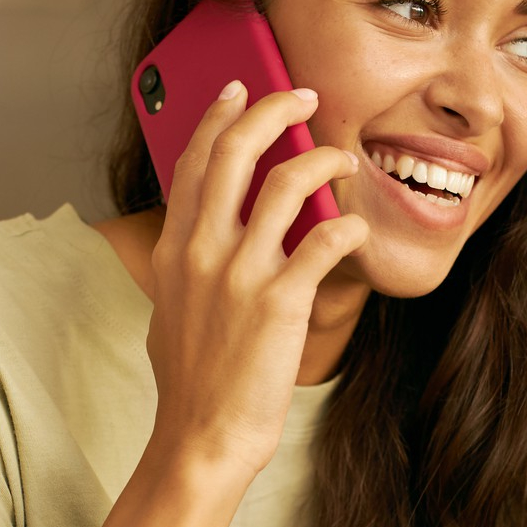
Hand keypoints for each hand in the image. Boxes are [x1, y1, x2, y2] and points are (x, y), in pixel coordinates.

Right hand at [143, 81, 368, 478]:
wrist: (201, 438)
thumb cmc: (192, 384)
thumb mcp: (171, 311)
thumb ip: (188, 267)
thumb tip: (205, 240)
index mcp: (174, 250)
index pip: (191, 160)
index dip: (219, 116)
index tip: (241, 89)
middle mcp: (202, 251)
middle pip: (234, 150)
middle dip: (274, 108)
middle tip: (304, 96)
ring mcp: (240, 274)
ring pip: (285, 183)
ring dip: (321, 158)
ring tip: (342, 157)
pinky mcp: (280, 302)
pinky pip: (323, 241)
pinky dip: (346, 225)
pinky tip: (355, 229)